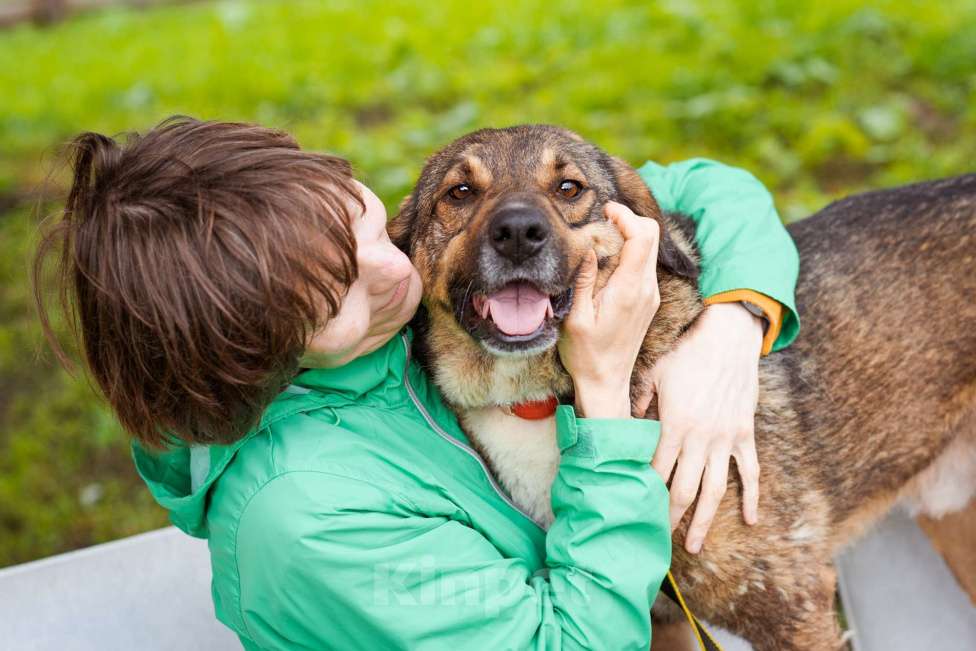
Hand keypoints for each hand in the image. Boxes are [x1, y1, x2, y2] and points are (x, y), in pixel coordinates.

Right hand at [558, 202, 660, 418]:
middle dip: (630, 219)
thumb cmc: (586, 355)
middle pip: (652, 235)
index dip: (626, 216)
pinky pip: (645, 264)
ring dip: (630, 234)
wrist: (607, 383)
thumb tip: (586, 244)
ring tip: (601, 236)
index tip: (605, 210)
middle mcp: (646, 289)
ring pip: (650, 248)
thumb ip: (582, 277)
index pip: (642, 237)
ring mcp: (650, 294)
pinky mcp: (648, 300)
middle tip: (602, 218)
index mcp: (629, 290)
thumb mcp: (575, 316)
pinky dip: (630, 251)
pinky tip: (608, 258)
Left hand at [636, 302, 763, 552]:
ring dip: (704, 520)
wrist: (729, 336)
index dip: (644, 493)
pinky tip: (750, 519)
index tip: (634, 512)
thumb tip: (623, 425)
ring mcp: (725, 438)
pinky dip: (751, 497)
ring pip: (714, 489)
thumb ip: (638, 402)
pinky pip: (749, 471)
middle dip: (669, 517)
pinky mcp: (744, 434)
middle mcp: (700, 437)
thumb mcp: (654, 373)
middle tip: (657, 540)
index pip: (656, 469)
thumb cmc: (687, 352)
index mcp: (673, 424)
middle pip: (683, 488)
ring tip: (693, 544)